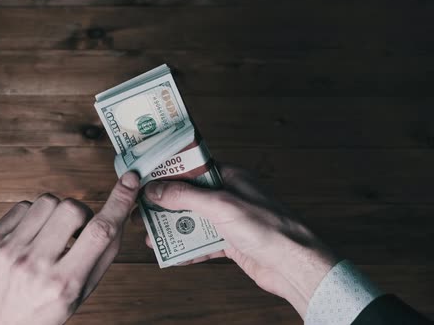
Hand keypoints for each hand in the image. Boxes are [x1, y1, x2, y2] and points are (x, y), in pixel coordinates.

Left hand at [0, 172, 139, 324]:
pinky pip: (23, 206)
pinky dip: (33, 215)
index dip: (119, 202)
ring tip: (52, 234)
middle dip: (81, 213)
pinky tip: (32, 235)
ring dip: (56, 212)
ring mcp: (9, 251)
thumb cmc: (44, 310)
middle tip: (77, 231)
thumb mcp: (81, 292)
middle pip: (72, 208)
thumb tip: (120, 212)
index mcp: (65, 283)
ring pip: (47, 201)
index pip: (100, 232)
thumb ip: (103, 254)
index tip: (129, 182)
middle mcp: (35, 265)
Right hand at [142, 164, 338, 317]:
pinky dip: (186, 248)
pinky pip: (202, 242)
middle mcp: (228, 196)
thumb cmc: (268, 228)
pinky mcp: (231, 242)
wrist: (293, 265)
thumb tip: (156, 189)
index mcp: (229, 177)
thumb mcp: (221, 205)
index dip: (168, 172)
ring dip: (172, 227)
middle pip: (189, 196)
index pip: (192, 168)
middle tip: (140, 209)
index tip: (145, 177)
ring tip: (148, 234)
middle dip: (164, 204)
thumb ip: (187, 196)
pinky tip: (171, 254)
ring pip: (193, 220)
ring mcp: (229, 220)